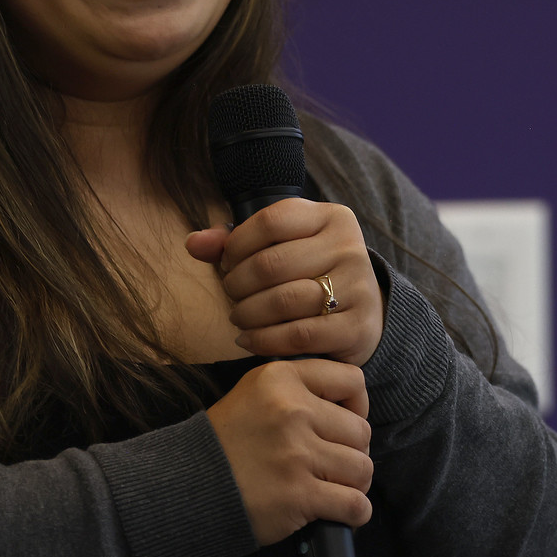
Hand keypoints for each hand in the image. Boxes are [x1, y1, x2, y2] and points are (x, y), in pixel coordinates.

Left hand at [186, 199, 384, 365]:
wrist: (364, 312)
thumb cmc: (311, 272)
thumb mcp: (283, 246)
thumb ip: (236, 242)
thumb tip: (192, 243)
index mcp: (332, 217)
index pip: (271, 220)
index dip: (237, 244)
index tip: (227, 262)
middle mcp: (350, 246)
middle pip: (271, 263)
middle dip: (238, 284)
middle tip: (231, 295)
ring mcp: (358, 286)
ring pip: (283, 301)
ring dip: (247, 314)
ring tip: (238, 317)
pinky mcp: (357, 326)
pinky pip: (297, 335)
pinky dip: (264, 340)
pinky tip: (249, 339)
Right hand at [205, 358, 372, 545]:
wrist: (188, 486)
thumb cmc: (225, 443)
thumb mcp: (254, 395)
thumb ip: (297, 390)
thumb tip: (350, 411)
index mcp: (281, 379)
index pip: (352, 380)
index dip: (357, 405)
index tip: (344, 424)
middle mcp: (292, 411)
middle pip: (361, 431)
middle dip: (353, 451)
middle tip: (334, 466)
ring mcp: (297, 454)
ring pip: (362, 468)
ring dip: (355, 483)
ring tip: (336, 489)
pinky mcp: (299, 495)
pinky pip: (355, 504)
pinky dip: (356, 512)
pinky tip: (344, 512)